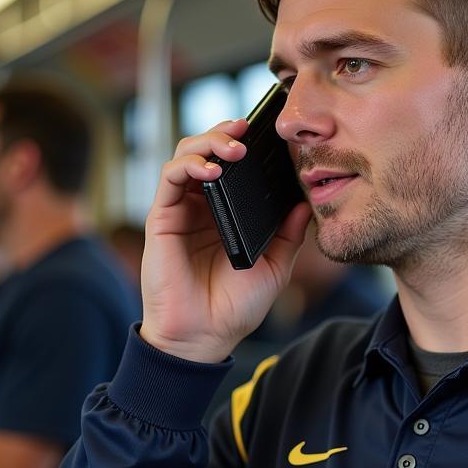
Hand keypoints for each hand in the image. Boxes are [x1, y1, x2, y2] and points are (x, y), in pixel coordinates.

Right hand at [139, 121, 311, 362]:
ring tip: (233, 148)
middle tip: (247, 129)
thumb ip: (289, 235)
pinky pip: (170, 179)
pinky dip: (188, 165)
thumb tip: (306, 203)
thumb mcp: (275, 266)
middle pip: (206, 151)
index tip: (269, 135)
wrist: (203, 338)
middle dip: (226, 133)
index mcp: (227, 213)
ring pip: (185, 155)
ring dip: (208, 142)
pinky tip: (211, 170)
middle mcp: (201, 206)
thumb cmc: (235, 306)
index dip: (246, 144)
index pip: (233, 166)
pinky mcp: (161, 219)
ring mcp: (180, 210)